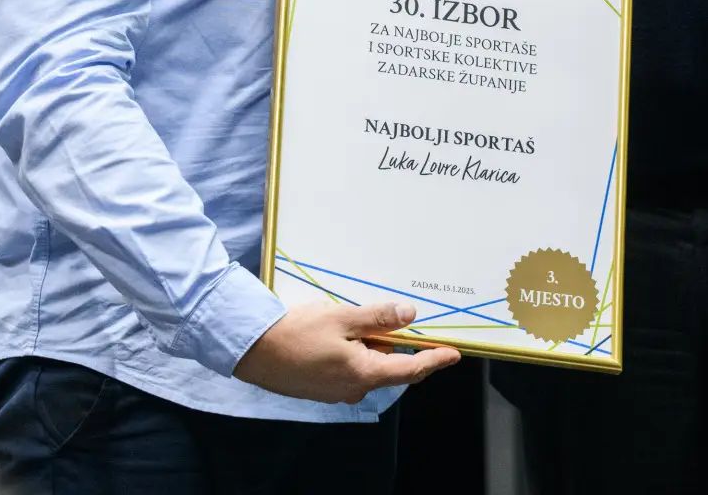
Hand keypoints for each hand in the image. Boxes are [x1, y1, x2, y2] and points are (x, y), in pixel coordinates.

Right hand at [233, 300, 460, 403]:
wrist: (253, 350)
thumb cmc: (297, 332)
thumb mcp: (343, 318)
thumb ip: (379, 318)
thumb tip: (410, 315)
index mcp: (364, 373)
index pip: (411, 369)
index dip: (434, 360)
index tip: (454, 354)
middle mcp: (354, 389)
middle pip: (389, 367)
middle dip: (395, 345)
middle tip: (390, 323)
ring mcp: (337, 392)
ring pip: (368, 367)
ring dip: (369, 347)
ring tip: (352, 324)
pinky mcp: (322, 389)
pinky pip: (349, 371)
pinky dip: (352, 353)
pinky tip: (337, 337)